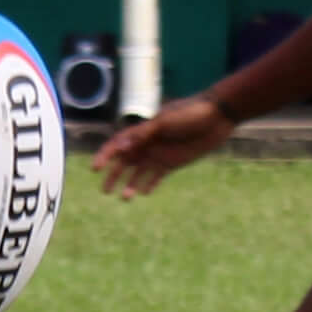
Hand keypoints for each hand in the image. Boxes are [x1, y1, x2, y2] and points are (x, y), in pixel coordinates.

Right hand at [92, 97, 233, 197]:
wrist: (216, 117)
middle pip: (125, 162)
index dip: (105, 155)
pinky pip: (156, 176)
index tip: (95, 168)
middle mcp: (147, 144)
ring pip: (139, 172)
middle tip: (105, 191)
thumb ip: (143, 134)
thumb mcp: (164, 122)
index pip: (117, 144)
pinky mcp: (172, 163)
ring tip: (126, 197)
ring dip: (130, 184)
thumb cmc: (189, 113)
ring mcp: (159, 154)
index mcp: (142, 131)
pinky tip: (143, 193)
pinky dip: (149, 184)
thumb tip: (121, 145)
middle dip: (113, 175)